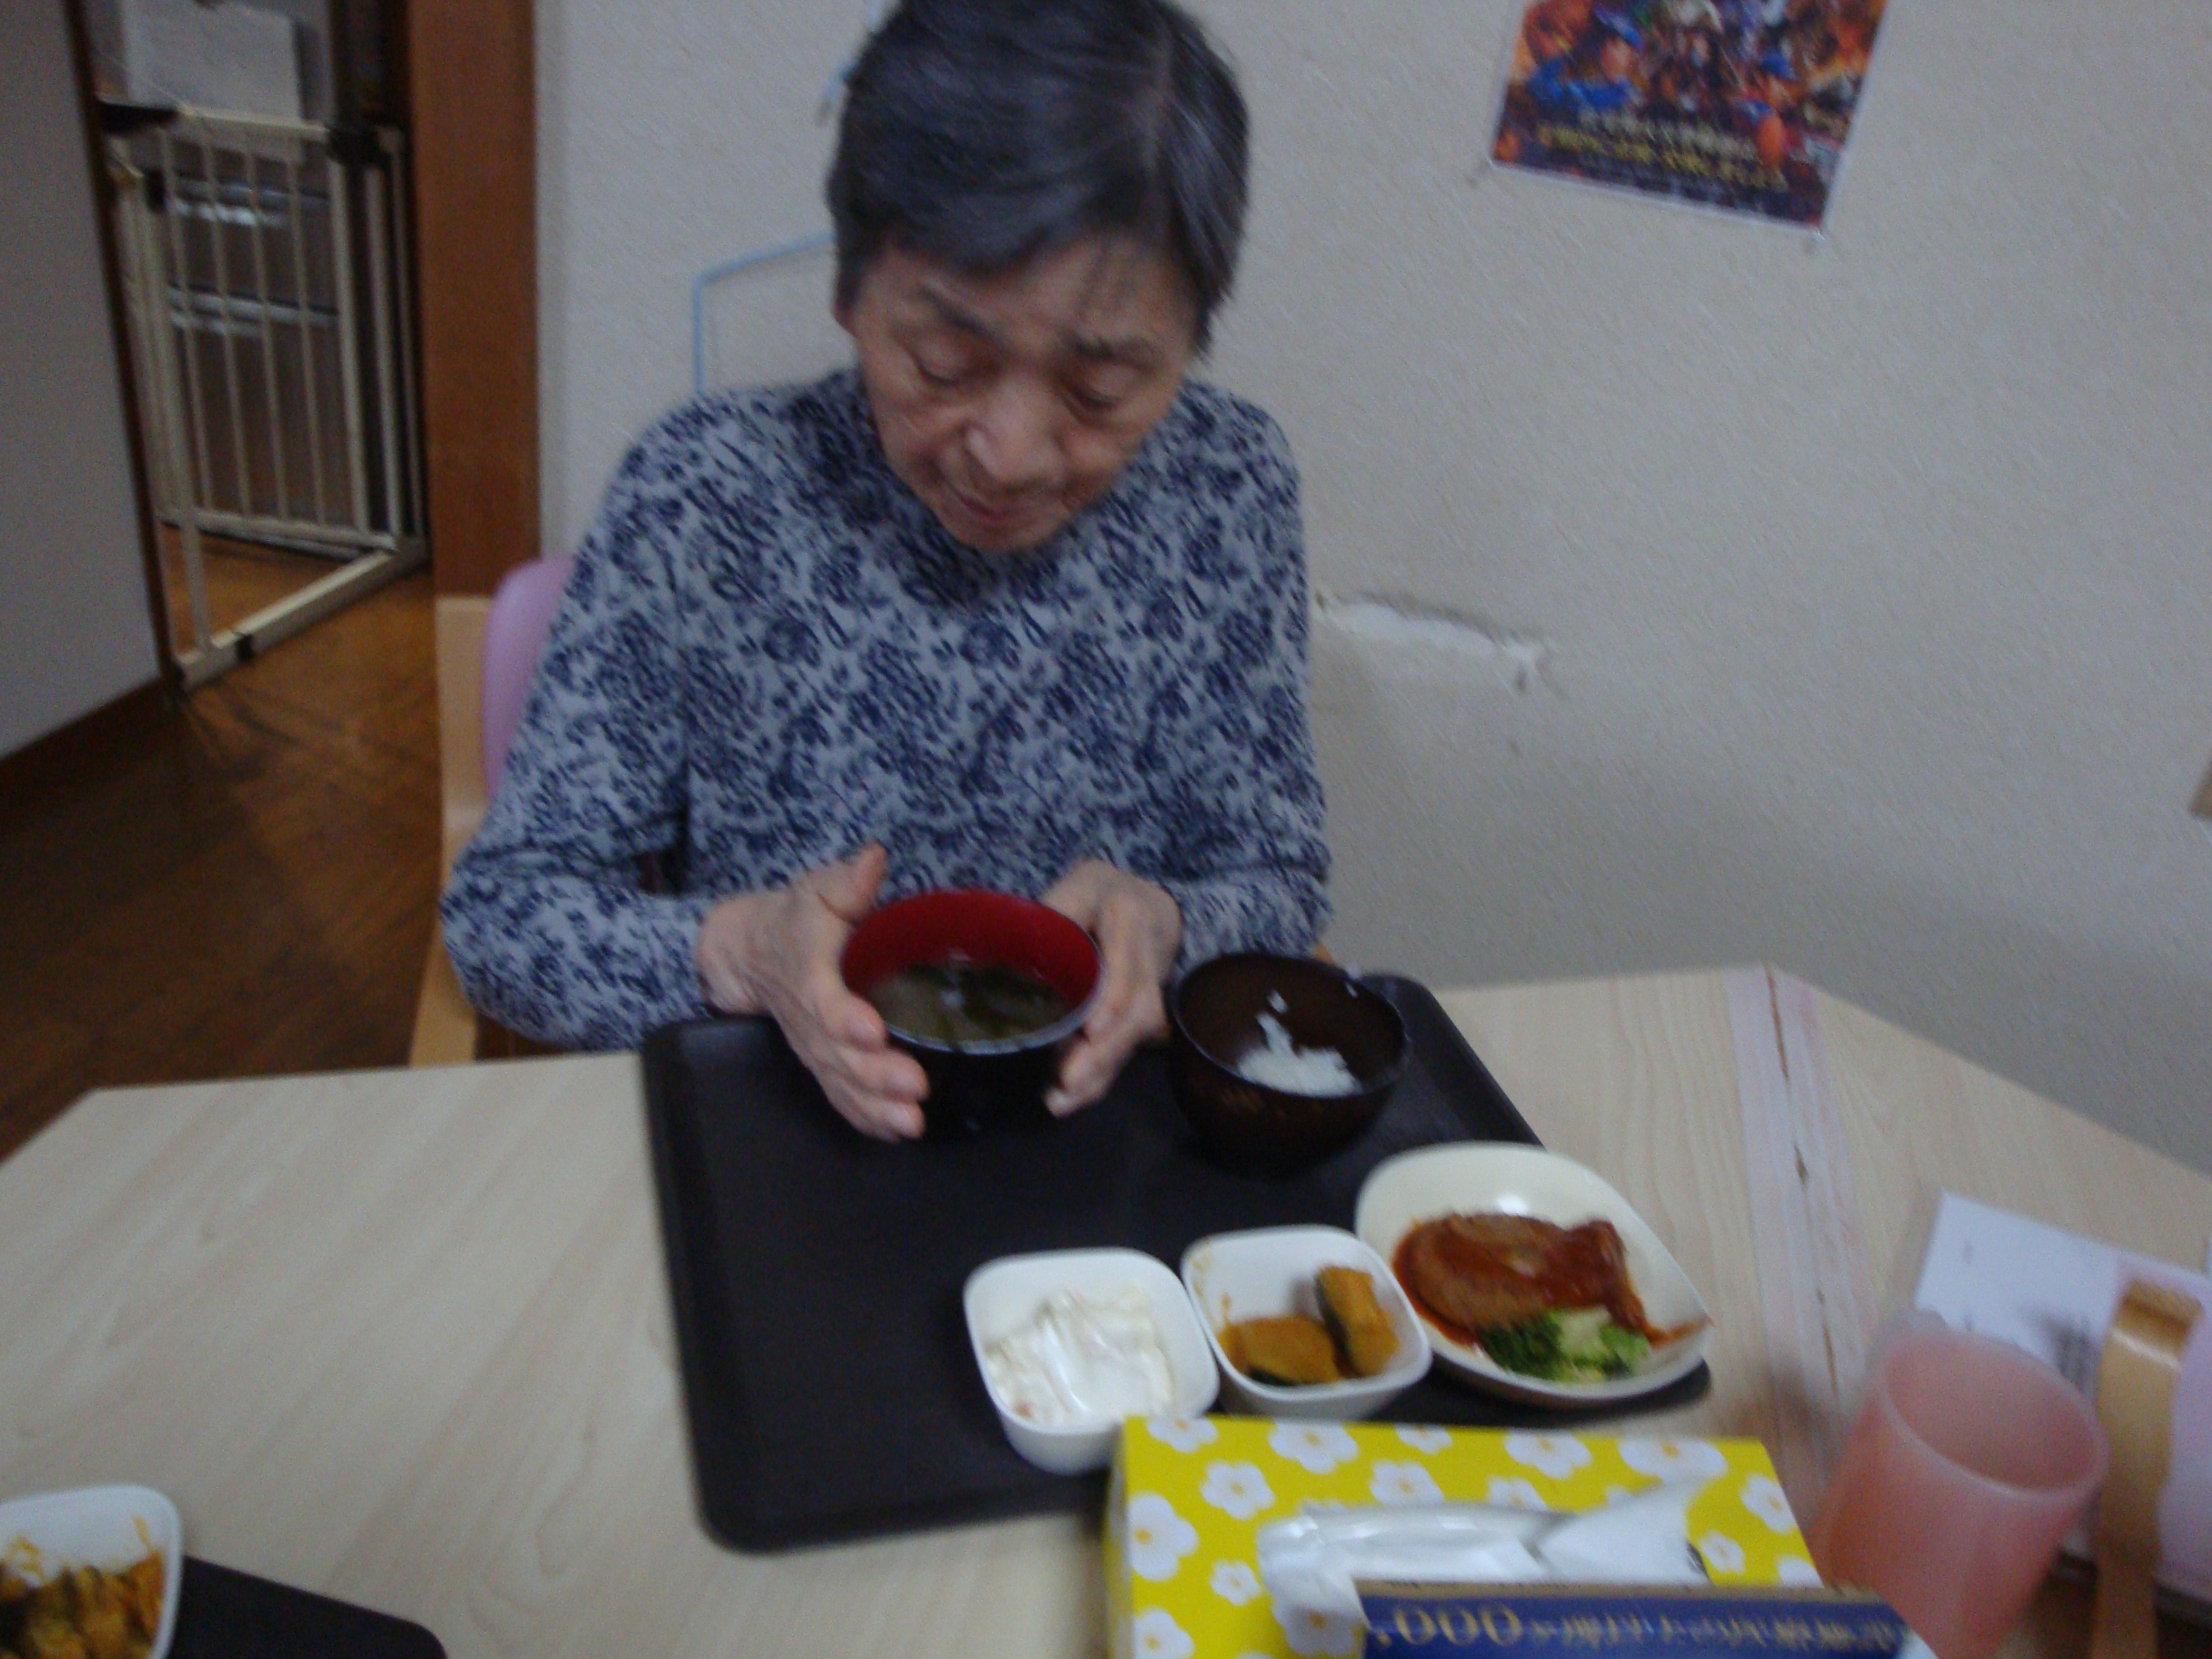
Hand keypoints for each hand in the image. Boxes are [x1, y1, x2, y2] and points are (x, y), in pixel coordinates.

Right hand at [694, 844, 928, 1140]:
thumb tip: (872, 862)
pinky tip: (897, 1131)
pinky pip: (841, 1097)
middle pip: (839, 1053)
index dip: (846, 1018)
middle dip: (875, 1074)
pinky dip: (867, 1118)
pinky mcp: (823, 1064)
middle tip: (914, 1086)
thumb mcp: (817, 891)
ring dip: (877, 1106)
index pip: (823, 1000)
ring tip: (912, 1122)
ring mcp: (816, 1048)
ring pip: (842, 1083)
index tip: (873, 1031)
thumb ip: (845, 882)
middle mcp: (811, 1019)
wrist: (752, 955)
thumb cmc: (796, 920)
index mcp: (809, 972)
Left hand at [1039, 859, 1182, 1115]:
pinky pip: (1124, 1050)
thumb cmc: (1101, 896)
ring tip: (1061, 1100)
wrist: (1147, 905)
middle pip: (1135, 1012)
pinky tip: (1069, 1098)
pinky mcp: (1139, 1019)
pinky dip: (1098, 1078)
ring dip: (1099, 1072)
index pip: (1125, 963)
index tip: (1091, 1030)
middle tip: (1067, 1080)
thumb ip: (1055, 911)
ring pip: (1132, 1037)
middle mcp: (1146, 961)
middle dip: (1104, 1050)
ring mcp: (1148, 993)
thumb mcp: (1078, 887)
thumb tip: (1012, 948)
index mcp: (1128, 919)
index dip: (1113, 998)